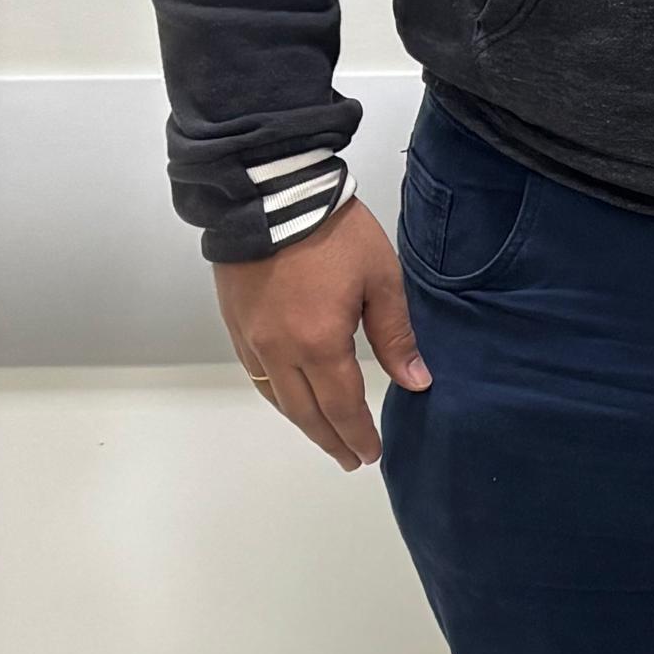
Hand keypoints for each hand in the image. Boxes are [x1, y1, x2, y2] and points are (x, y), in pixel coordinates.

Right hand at [212, 197, 428, 470]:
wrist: (268, 194)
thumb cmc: (333, 232)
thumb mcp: (381, 280)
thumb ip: (396, 336)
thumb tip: (417, 382)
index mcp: (319, 344)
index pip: (343, 407)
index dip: (358, 435)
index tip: (371, 454)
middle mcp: (279, 351)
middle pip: (306, 412)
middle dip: (331, 440)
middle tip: (350, 459)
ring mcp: (252, 339)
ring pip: (278, 398)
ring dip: (303, 423)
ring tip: (325, 437)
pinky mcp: (236, 324)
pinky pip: (257, 375)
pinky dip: (278, 396)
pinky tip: (290, 400)